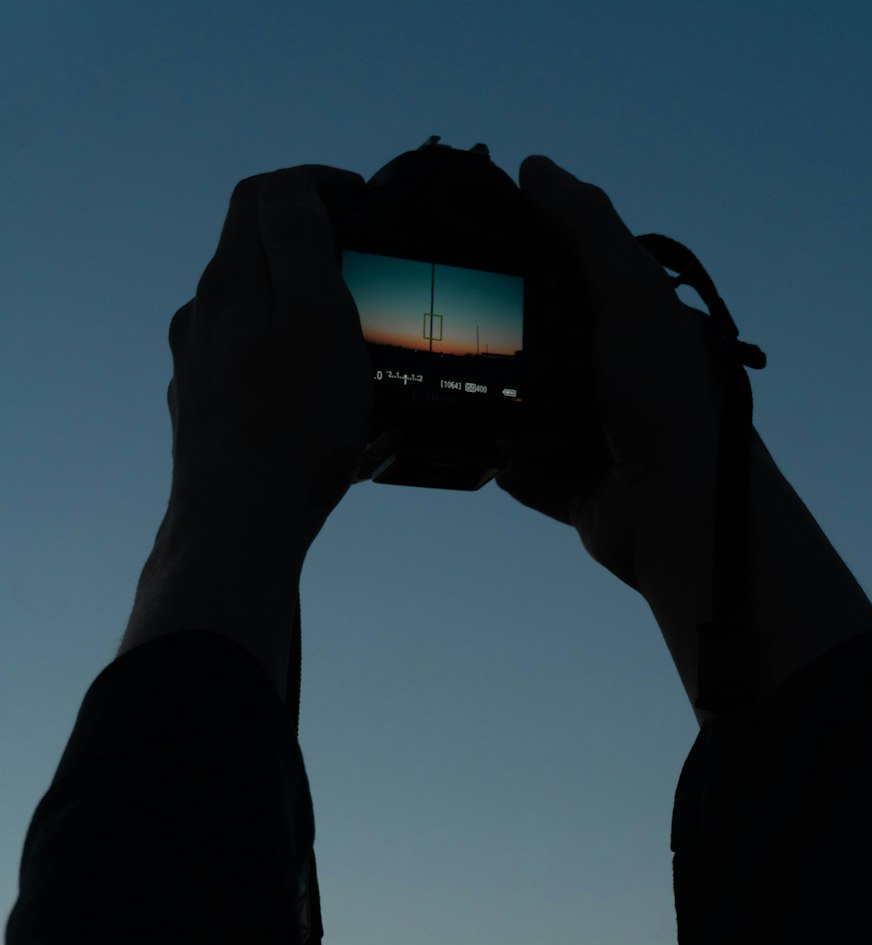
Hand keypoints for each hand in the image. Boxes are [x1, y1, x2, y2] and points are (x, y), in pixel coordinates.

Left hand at [166, 164, 373, 558]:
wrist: (238, 529)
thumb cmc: (291, 430)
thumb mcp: (317, 319)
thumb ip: (302, 245)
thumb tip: (293, 191)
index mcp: (230, 283)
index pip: (263, 196)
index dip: (314, 183)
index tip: (363, 200)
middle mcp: (202, 320)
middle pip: (254, 256)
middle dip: (312, 251)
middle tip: (368, 276)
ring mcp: (198, 372)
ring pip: (251, 319)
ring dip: (298, 314)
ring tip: (350, 347)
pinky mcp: (206, 419)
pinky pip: (249, 373)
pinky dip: (284, 366)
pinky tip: (315, 403)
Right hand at [497, 155, 723, 592]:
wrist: (677, 510)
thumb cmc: (664, 397)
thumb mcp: (628, 295)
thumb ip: (585, 229)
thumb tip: (534, 166)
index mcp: (634, 325)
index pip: (569, 278)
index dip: (523, 259)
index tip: (467, 248)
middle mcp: (615, 377)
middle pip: (537, 346)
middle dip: (497, 341)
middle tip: (440, 325)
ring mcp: (594, 437)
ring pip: (522, 412)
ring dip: (496, 408)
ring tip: (456, 393)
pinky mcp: (576, 489)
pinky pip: (521, 471)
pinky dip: (504, 463)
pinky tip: (477, 448)